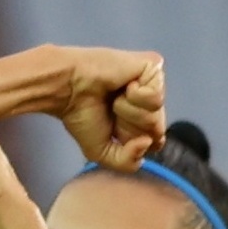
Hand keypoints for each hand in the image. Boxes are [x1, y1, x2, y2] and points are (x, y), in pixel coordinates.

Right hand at [61, 48, 164, 171]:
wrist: (70, 88)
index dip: (132, 143)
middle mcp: (151, 101)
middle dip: (129, 128)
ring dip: (129, 112)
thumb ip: (129, 162)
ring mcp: (155, 83)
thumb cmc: (82, 115)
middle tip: (111, 111)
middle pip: (157, 131)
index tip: (113, 129)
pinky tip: (123, 85)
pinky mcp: (155, 66)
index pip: (155, 143)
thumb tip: (147, 142)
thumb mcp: (104, 153)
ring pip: (156, 115)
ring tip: (114, 98)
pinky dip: (134, 97)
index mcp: (142, 118)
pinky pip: (156, 98)